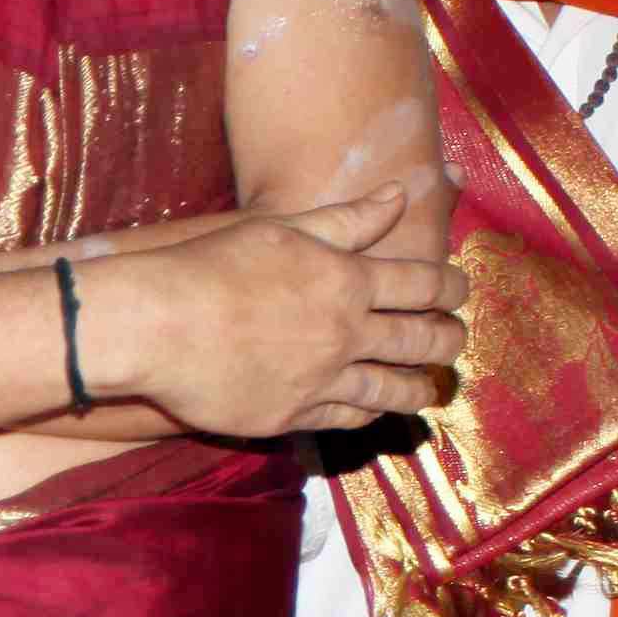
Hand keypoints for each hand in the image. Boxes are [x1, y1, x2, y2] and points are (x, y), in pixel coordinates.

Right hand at [83, 192, 462, 438]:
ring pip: (391, 389)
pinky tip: (374, 412)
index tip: (461, 292)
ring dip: (418, 388)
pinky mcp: (291, 415)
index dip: (452, 288)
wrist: (156, 326)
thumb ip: (346, 220)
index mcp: (347, 280)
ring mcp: (321, 379)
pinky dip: (368, 415)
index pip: (424, 284)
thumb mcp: (282, 230)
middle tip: (456, 342)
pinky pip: (345, 419)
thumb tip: (398, 196)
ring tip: (430, 389)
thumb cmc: (212, 268)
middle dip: (448, 341)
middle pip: (420, 340)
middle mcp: (345, 333)